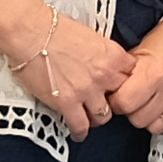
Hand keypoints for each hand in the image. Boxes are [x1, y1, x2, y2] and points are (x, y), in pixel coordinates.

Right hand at [7, 12, 128, 138]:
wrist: (30, 33)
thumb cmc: (53, 28)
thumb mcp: (90, 35)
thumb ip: (102, 53)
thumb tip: (102, 63)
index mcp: (112, 55)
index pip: (132, 75)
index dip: (124, 80)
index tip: (117, 84)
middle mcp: (104, 75)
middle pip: (122, 98)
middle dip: (114, 100)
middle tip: (104, 101)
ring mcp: (86, 91)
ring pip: (104, 116)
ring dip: (98, 117)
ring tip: (90, 116)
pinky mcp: (67, 103)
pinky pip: (81, 126)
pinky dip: (81, 132)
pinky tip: (79, 133)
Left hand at [104, 0, 162, 138]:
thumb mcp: (140, 49)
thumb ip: (125, 72)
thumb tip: (110, 89)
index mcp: (154, 73)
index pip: (124, 104)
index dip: (116, 101)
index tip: (117, 96)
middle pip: (138, 119)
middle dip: (130, 111)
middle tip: (132, 99)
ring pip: (155, 127)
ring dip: (147, 118)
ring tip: (147, 105)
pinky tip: (162, 110)